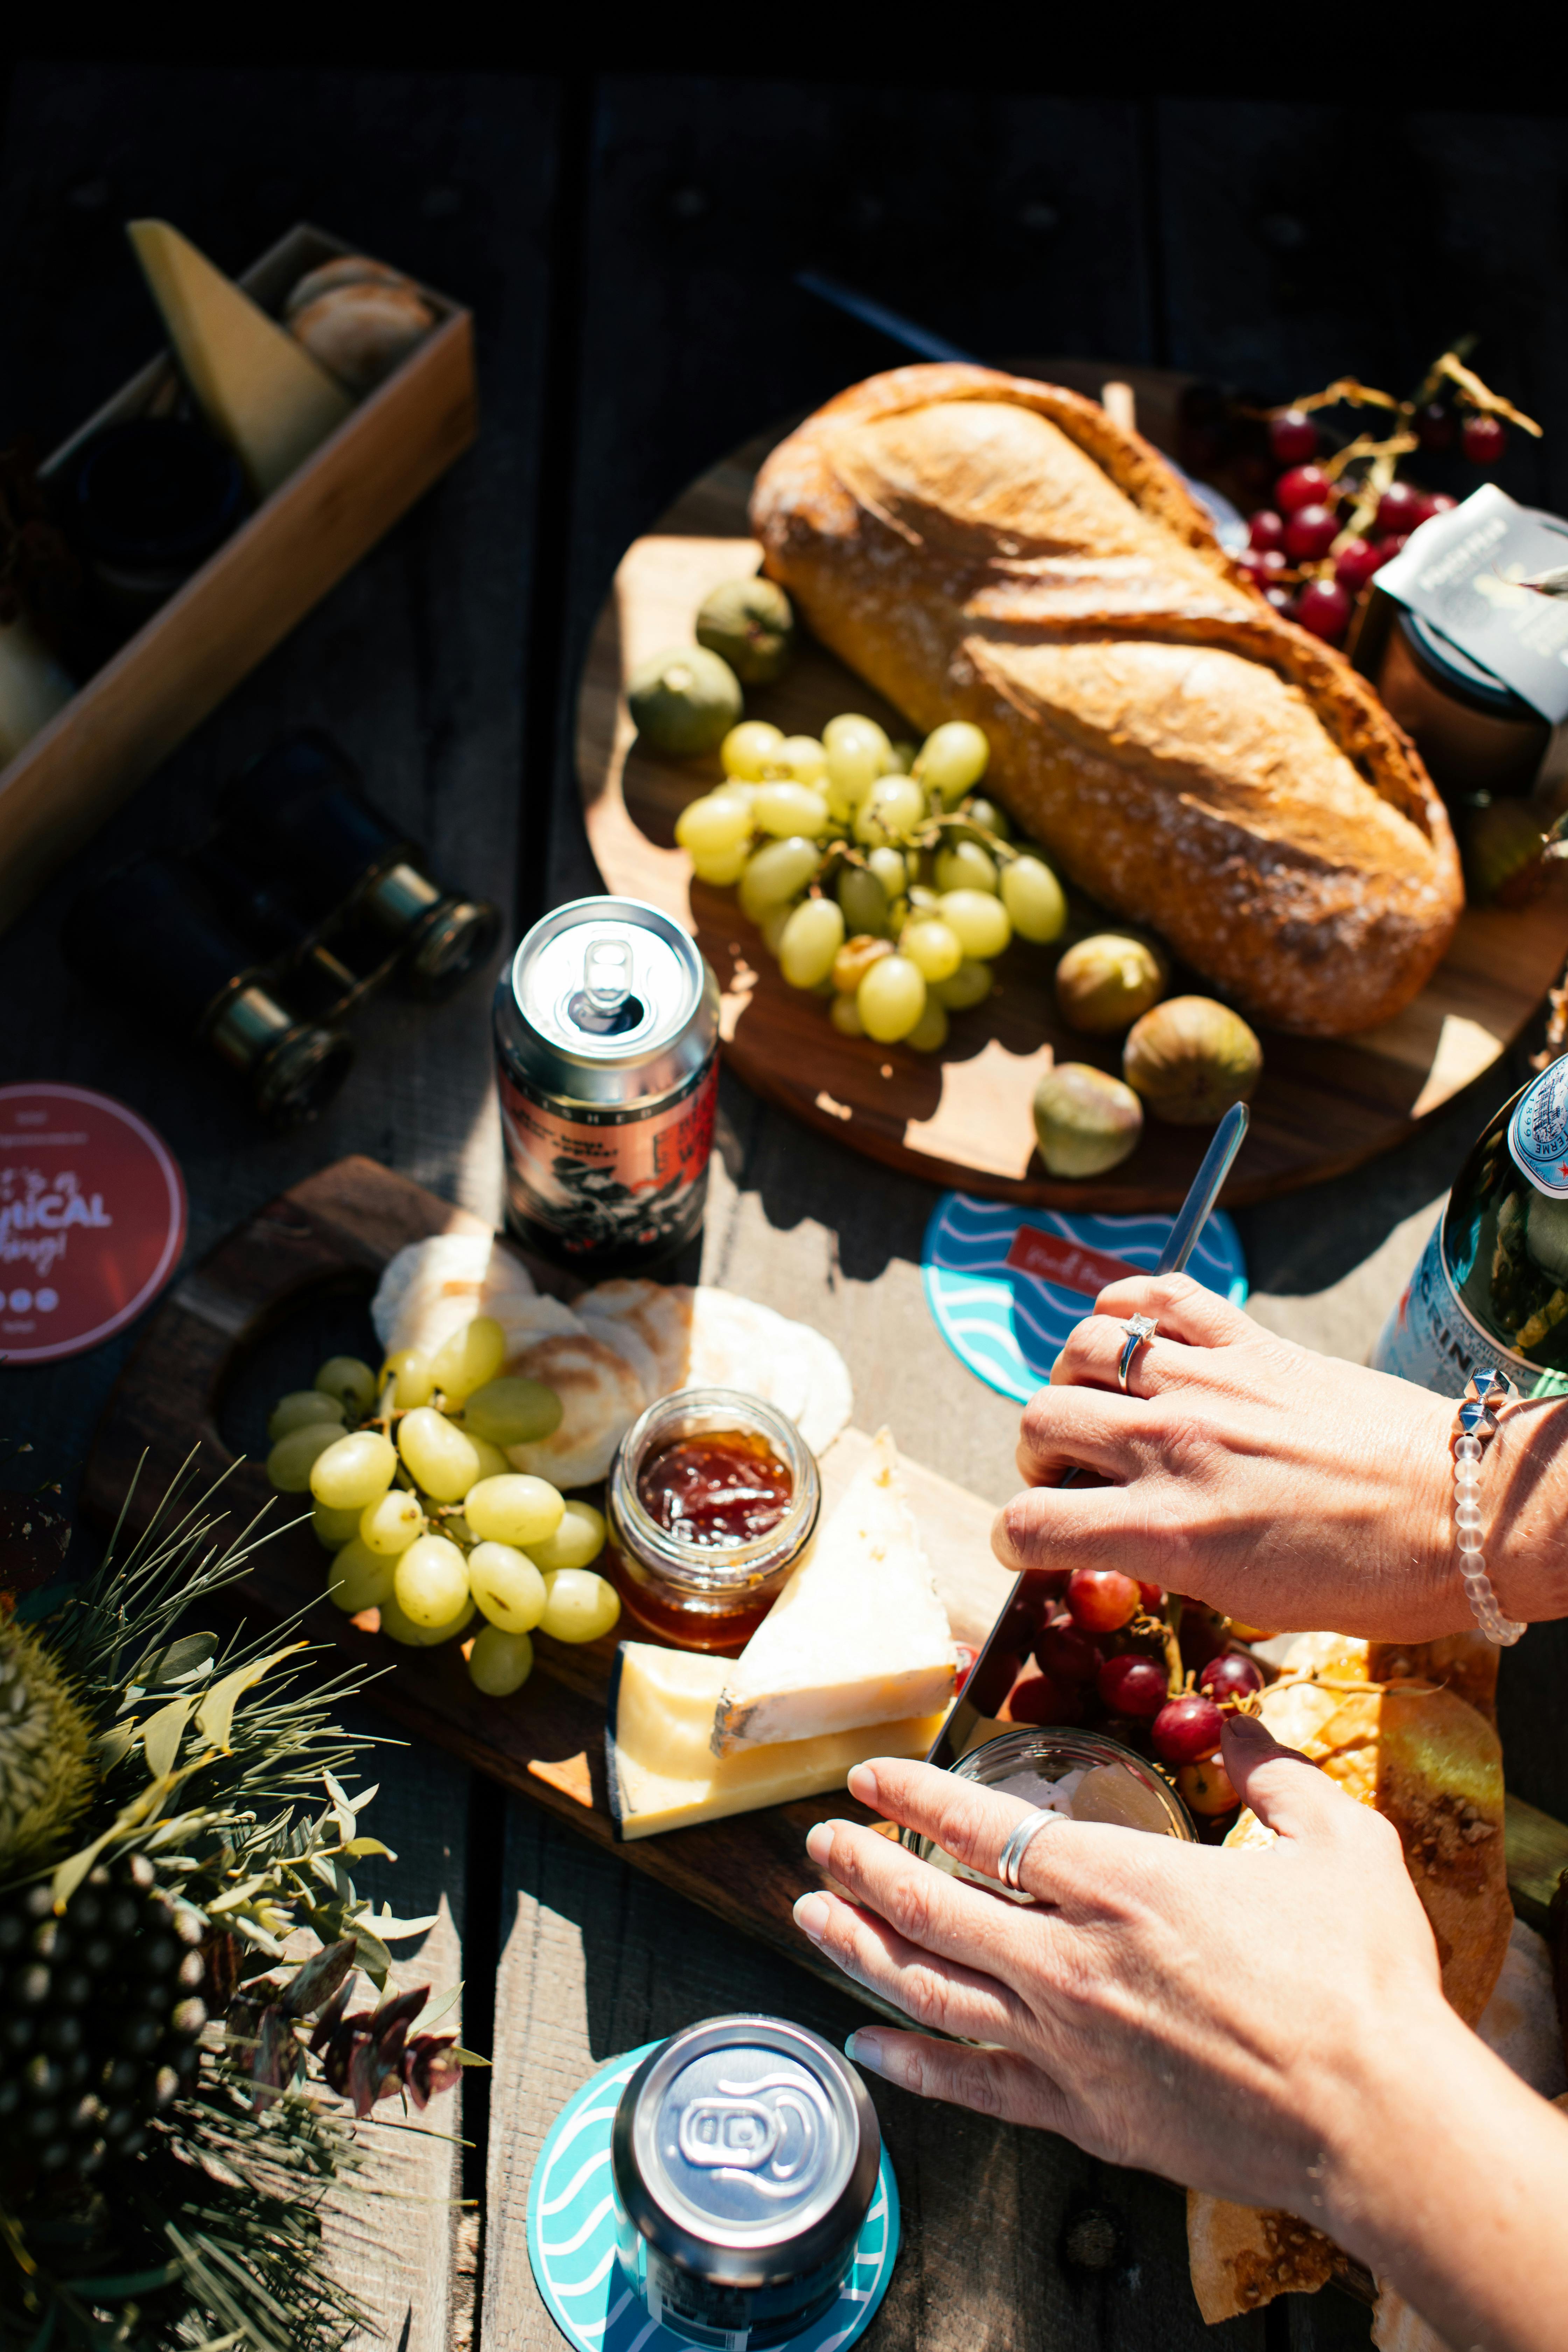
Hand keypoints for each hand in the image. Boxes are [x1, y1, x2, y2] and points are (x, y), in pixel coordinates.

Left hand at [794, 1718, 1453, 2216]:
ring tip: (813, 1918)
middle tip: (819, 1843)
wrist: (1378, 2116)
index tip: (869, 1777)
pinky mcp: (1087, 2114)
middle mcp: (1071, 1961)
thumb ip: (1273, 1772)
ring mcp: (1070, 2045)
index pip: (980, 1827)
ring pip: (932, 1991)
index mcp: (1119, 1883)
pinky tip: (867, 2045)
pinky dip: (912, 2066)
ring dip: (862, 1948)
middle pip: (931, 1906)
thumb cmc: (1360, 1979)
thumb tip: (1239, 1725)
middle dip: (863, 1867)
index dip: (912, 1797)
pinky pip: (975, 2086)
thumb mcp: (1334, 1839)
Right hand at [993, 1272, 1564, 1638]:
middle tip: (1075, 1473)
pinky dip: (1128, 1303)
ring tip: (1104, 1402)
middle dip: (1040, 1455)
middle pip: (1039, 1423)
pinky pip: (1158, 1294)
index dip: (1016, 1538)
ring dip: (1075, 1380)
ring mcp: (1207, 1383)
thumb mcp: (1248, 1600)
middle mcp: (1170, 1446)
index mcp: (1167, 1530)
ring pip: (1081, 1349)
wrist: (1461, 1511)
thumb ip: (1166, 1559)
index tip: (1032, 1541)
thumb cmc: (1371, 1575)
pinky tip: (1132, 1329)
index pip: (1029, 1522)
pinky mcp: (1249, 1341)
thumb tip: (1117, 1535)